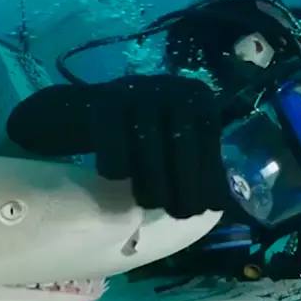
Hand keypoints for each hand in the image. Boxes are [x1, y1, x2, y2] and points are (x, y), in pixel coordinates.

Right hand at [7, 74, 228, 218]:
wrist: (79, 113)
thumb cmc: (135, 138)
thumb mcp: (171, 145)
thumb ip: (195, 165)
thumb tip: (221, 203)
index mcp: (195, 95)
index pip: (208, 137)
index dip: (208, 174)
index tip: (205, 209)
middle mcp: (170, 85)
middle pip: (181, 139)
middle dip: (184, 183)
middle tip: (179, 215)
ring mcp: (136, 88)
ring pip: (149, 140)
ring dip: (151, 179)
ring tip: (148, 205)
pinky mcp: (103, 99)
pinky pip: (113, 135)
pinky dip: (114, 161)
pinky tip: (113, 180)